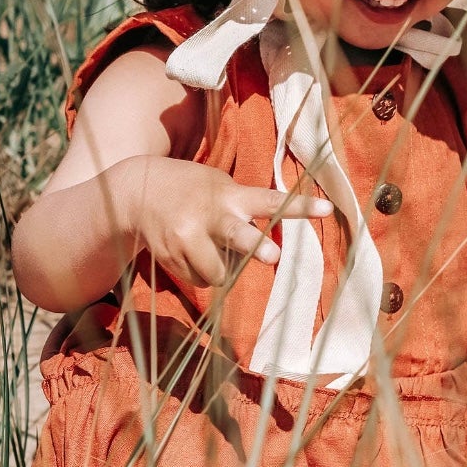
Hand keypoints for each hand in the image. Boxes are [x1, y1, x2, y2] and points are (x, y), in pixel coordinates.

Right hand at [112, 156, 330, 288]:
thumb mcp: (218, 185)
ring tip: (211, 248)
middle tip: (272, 256)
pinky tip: (190, 252)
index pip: (270, 200)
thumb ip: (241, 208)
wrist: (137, 193)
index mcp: (229, 195)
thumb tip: (261, 250)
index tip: (328, 209)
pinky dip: (201, 272)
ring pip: (219, 273)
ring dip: (222, 268)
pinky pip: (200, 280)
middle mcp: (211, 216)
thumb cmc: (191, 190)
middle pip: (238, 236)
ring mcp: (188, 238)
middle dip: (255, 247)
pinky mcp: (171, 257)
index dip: (299, 208)